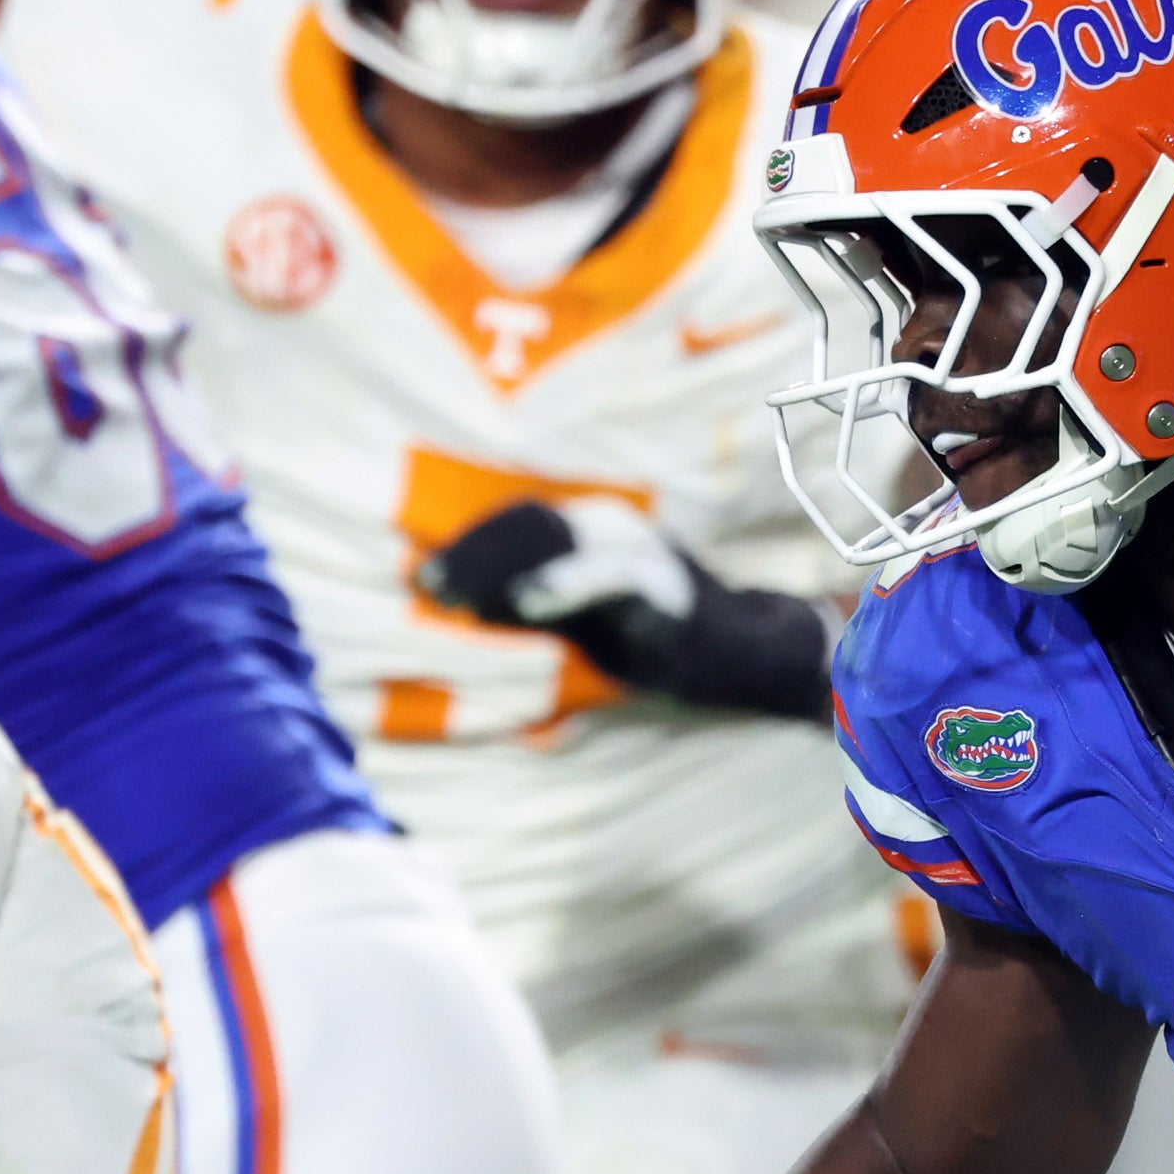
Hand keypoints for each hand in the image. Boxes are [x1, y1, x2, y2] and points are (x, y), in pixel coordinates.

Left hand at [418, 496, 835, 721]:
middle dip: (473, 553)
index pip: (517, 522)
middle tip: (429, 586)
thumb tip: (461, 604)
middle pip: (528, 522)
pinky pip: (608, 574)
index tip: (422, 578)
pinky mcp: (665, 582)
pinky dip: (565, 583)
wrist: (751, 652)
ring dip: (503, 564)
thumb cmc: (665, 637)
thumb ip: (534, 605)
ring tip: (457, 594)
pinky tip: (527, 602)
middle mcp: (612, 525)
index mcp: (591, 529)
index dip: (468, 545)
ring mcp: (640, 548)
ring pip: (560, 537)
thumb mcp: (587, 619)